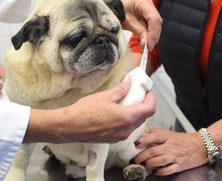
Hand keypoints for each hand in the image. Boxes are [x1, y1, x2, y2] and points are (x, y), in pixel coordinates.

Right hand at [24, 76, 155, 143]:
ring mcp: (120, 136)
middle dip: (142, 104)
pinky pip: (125, 129)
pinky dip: (125, 119)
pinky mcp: (112, 139)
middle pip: (143, 116)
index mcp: (127, 118)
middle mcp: (126, 130)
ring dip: (133, 112)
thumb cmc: (84, 112)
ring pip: (134, 123)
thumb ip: (120, 89)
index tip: (147, 91)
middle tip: (136, 93)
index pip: (150, 109)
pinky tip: (115, 112)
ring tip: (124, 102)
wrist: (69, 127)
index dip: (152, 98)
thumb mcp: (105, 96)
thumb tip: (128, 82)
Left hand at [119, 0, 161, 49]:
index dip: (153, 33)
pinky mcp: (148, 13)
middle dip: (153, 36)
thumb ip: (139, 32)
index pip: (154, 18)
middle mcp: (148, 2)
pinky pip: (152, 25)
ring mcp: (149, 7)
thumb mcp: (127, 23)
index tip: (149, 45)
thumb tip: (146, 43)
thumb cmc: (116, 11)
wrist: (110, 8)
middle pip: (156, 22)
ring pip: (156, 24)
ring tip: (144, 45)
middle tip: (147, 48)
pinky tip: (143, 39)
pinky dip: (149, 34)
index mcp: (142, 1)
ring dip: (151, 36)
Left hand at [132, 128, 206, 175]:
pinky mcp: (180, 165)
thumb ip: (157, 133)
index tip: (135, 143)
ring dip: (150, 164)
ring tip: (143, 165)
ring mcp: (175, 156)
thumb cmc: (184, 140)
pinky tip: (156, 171)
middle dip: (142, 156)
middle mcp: (171, 146)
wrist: (201, 146)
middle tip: (134, 160)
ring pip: (160, 160)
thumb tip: (142, 133)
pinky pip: (169, 170)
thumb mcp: (170, 133)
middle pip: (154, 151)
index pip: (154, 136)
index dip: (144, 140)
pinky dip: (161, 171)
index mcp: (168, 136)